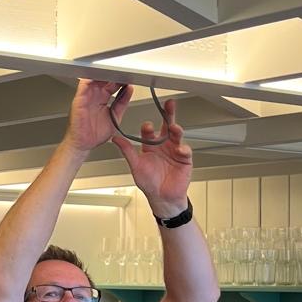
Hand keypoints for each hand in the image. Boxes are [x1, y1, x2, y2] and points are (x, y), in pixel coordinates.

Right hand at [65, 79, 131, 152]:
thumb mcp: (115, 117)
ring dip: (103, 74)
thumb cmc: (94, 134)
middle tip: (122, 72)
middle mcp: (94, 97)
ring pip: (94, 79)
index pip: (112, 85)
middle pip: (103, 80)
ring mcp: (86, 97)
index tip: (129, 77)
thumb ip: (122, 104)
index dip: (120, 81)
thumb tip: (129, 90)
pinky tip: (99, 76)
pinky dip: (91, 79)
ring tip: (113, 72)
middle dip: (113, 75)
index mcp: (102, 100)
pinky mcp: (79, 99)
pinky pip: (83, 85)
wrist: (83, 145)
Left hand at [111, 98, 193, 216]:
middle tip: (169, 104)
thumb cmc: (149, 182)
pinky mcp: (185, 159)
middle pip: (166, 126)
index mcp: (150, 145)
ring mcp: (175, 150)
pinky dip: (183, 149)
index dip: (148, 127)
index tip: (146, 125)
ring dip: (176, 130)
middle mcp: (163, 145)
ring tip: (174, 127)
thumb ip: (127, 151)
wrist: (162, 197)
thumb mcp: (136, 165)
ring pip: (177, 136)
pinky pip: (185, 151)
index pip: (149, 131)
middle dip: (168, 115)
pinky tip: (180, 149)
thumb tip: (115, 139)